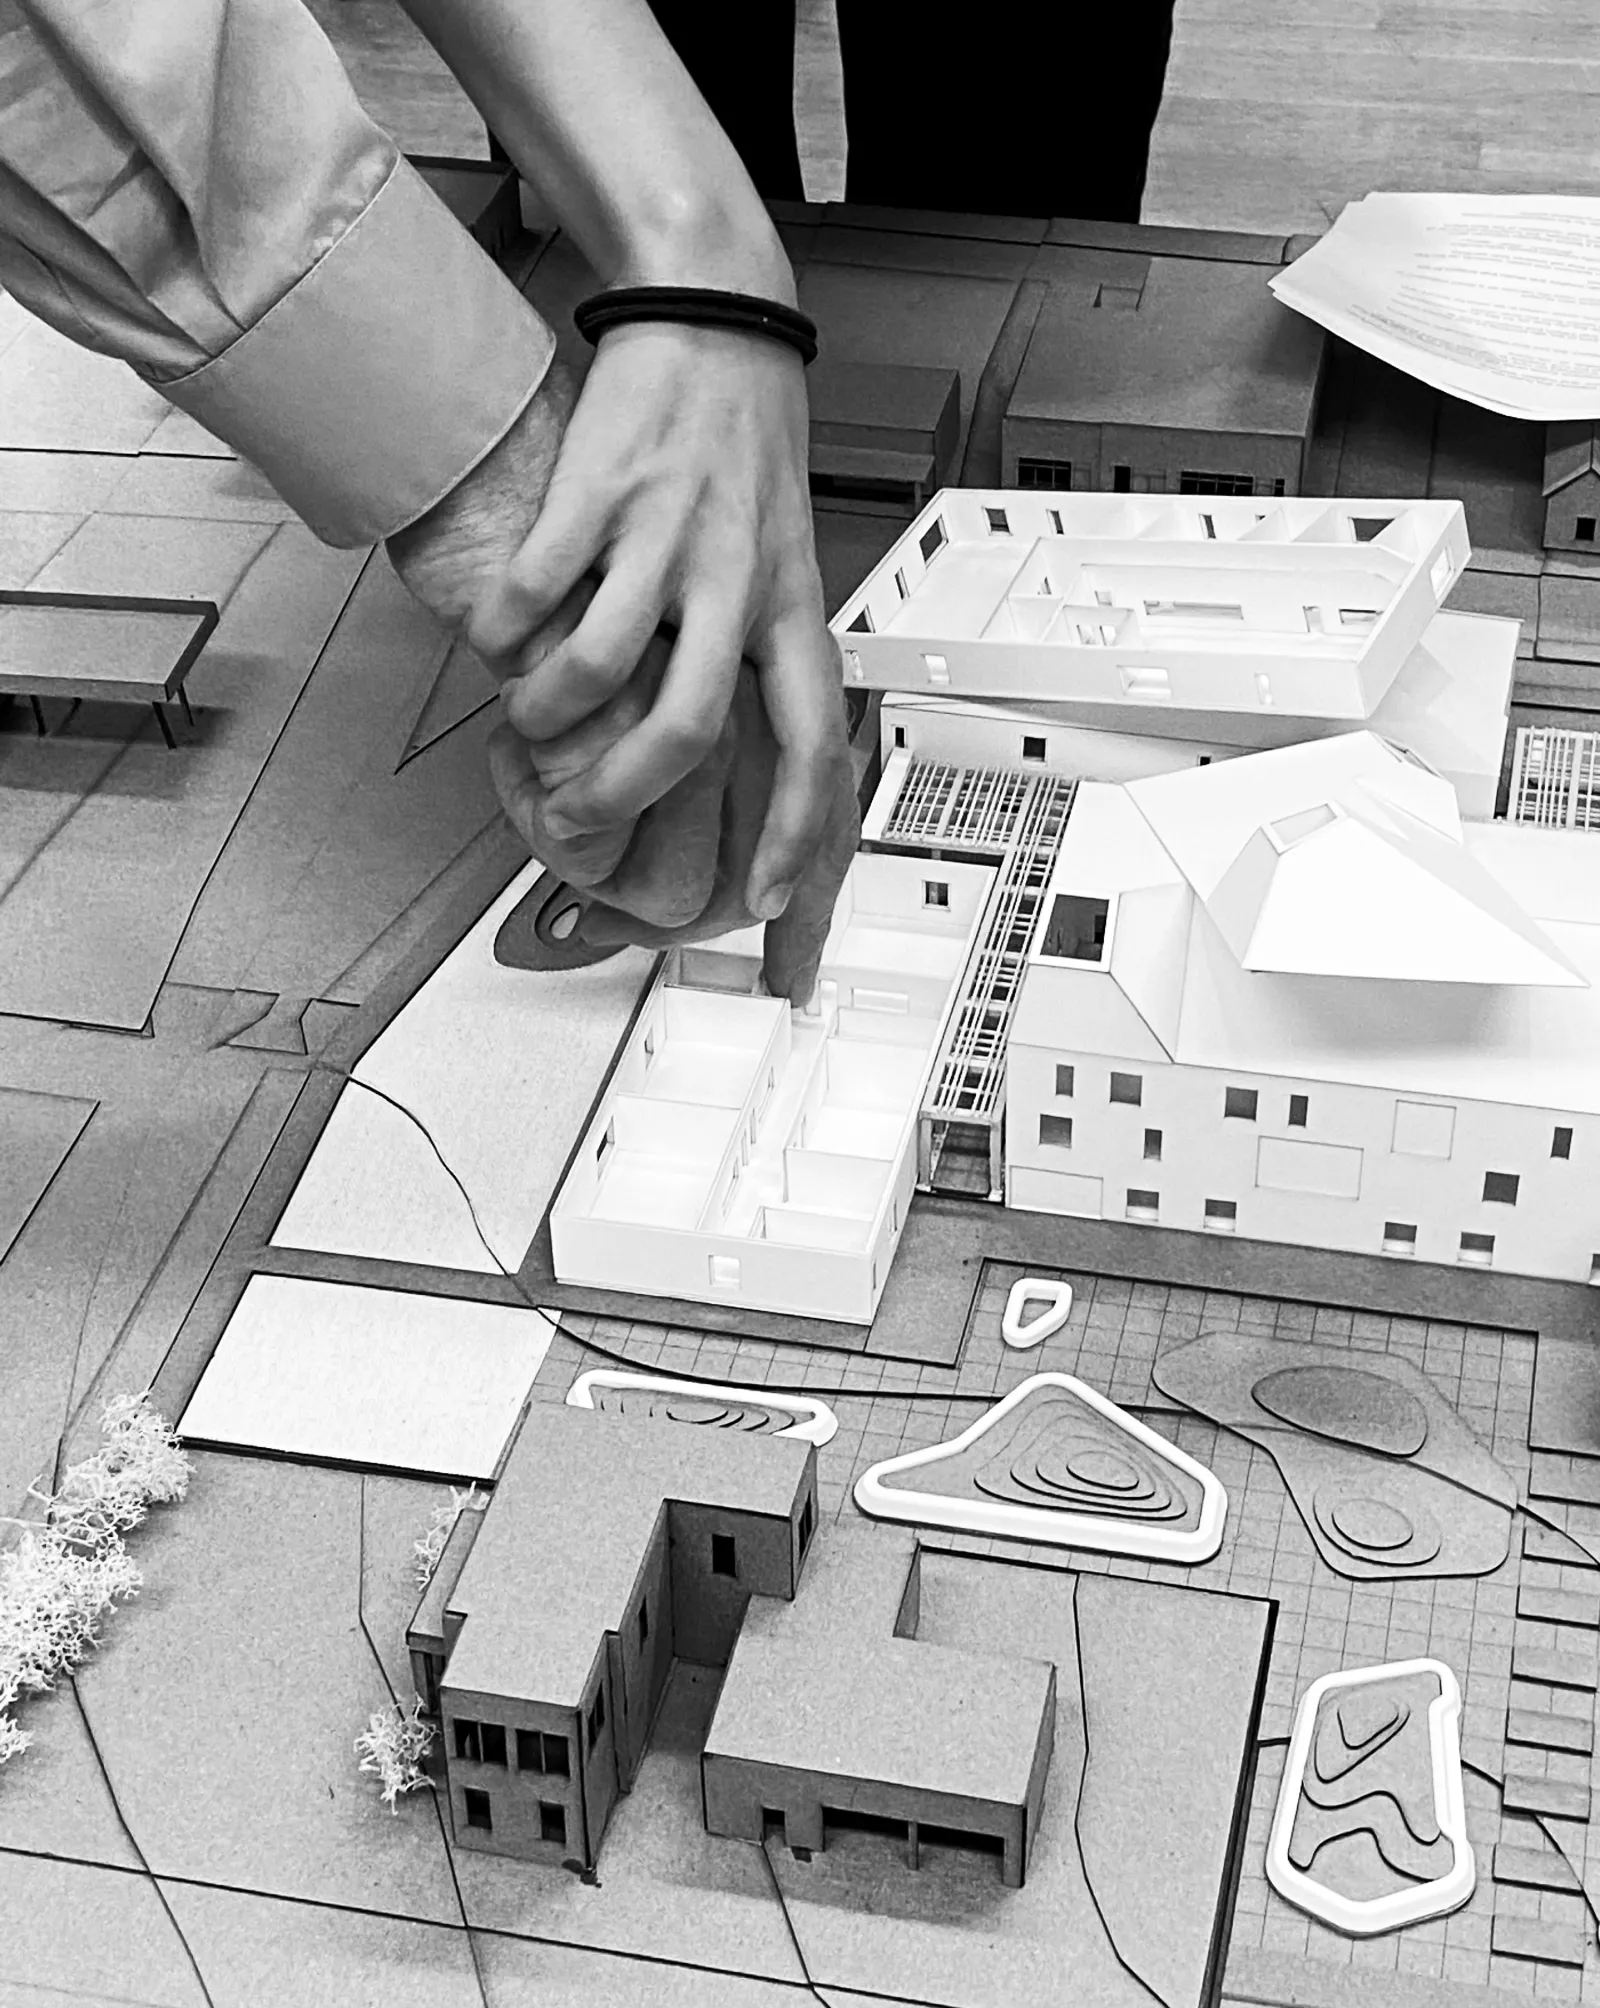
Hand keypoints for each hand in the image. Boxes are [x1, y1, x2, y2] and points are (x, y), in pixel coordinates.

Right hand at [384, 357, 856, 997]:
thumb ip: (767, 640)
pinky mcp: (600, 489)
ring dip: (546, 716)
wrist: (716, 310)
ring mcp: (667, 535)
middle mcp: (737, 578)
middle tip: (580, 821)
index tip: (768, 901)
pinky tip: (497, 632)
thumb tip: (749, 736)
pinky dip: (505, 628)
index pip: (811, 742)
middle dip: (622, 799)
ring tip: (524, 719)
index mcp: (793, 603)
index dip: (794, 833)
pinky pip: (538, 589)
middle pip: (687, 730)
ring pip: (600, 667)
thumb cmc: (747, 438)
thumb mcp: (789, 550)